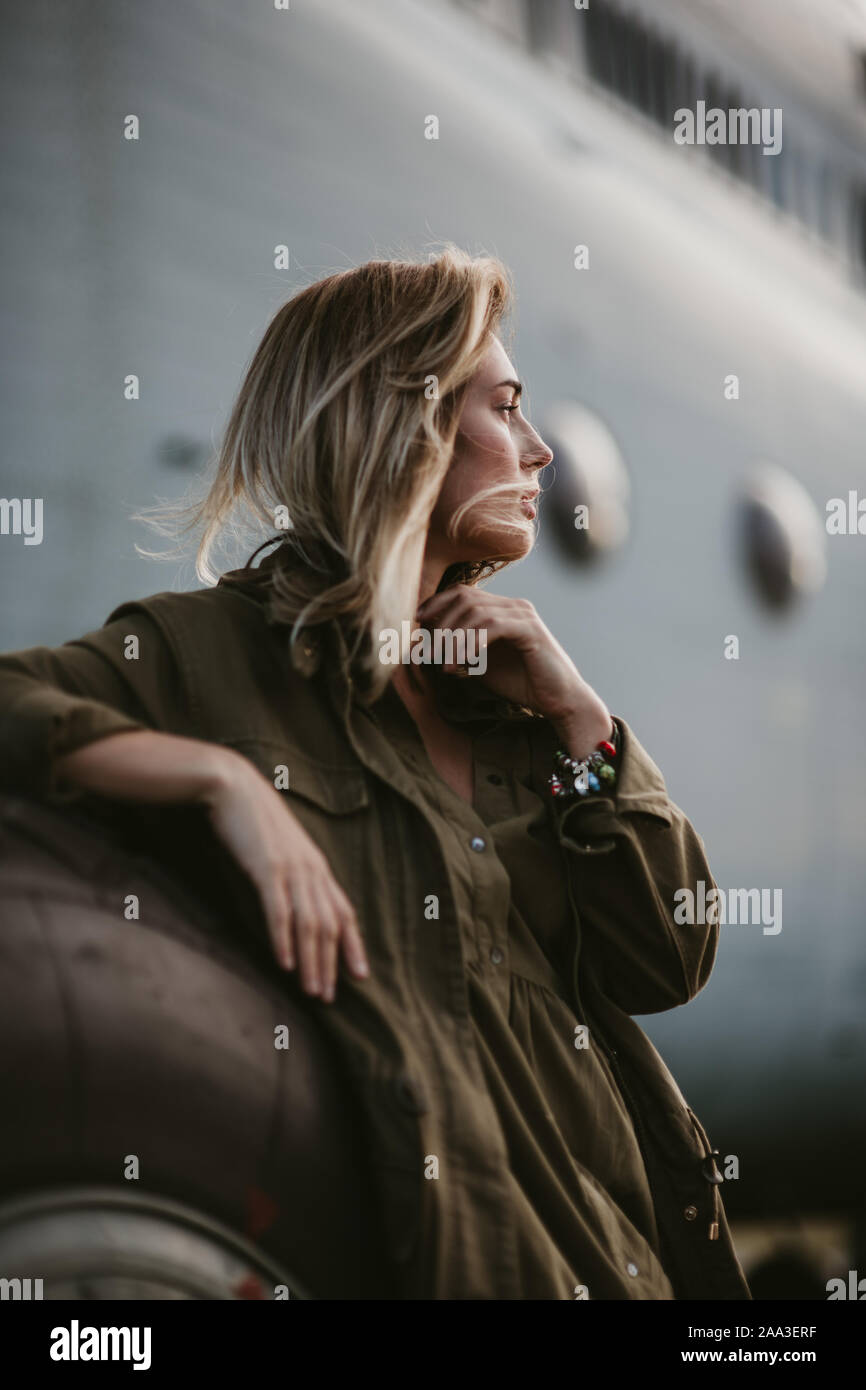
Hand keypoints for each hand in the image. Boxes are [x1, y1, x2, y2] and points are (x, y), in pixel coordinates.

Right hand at [201, 748, 368, 1001]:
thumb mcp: (282, 847)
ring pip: (310, 923)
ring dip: (312, 961)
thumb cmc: (254, 819)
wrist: (233, 785)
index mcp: (317, 866)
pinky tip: (284, 963)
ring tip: (312, 990)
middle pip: (329, 924)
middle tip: (328, 997)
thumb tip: (295, 901)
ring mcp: (291, 868)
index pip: (343, 911)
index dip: (352, 944)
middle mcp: (311, 869)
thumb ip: (293, 873)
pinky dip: (284, 939)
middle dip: (330, 964)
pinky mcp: (267, 867)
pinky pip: (279, 910)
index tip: (360, 976)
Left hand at [416, 586, 612, 758]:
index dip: (435, 605)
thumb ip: (458, 649)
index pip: (462, 592)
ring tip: (441, 664)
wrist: (560, 701)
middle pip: (464, 597)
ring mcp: (523, 615)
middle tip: (425, 651)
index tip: (415, 625)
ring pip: (475, 611)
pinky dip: (469, 646)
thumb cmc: (521, 683)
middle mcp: (514, 605)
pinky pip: (491, 627)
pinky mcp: (530, 630)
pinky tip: (459, 666)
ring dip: (452, 639)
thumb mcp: (480, 664)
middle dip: (439, 623)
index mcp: (503, 608)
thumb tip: (425, 644)